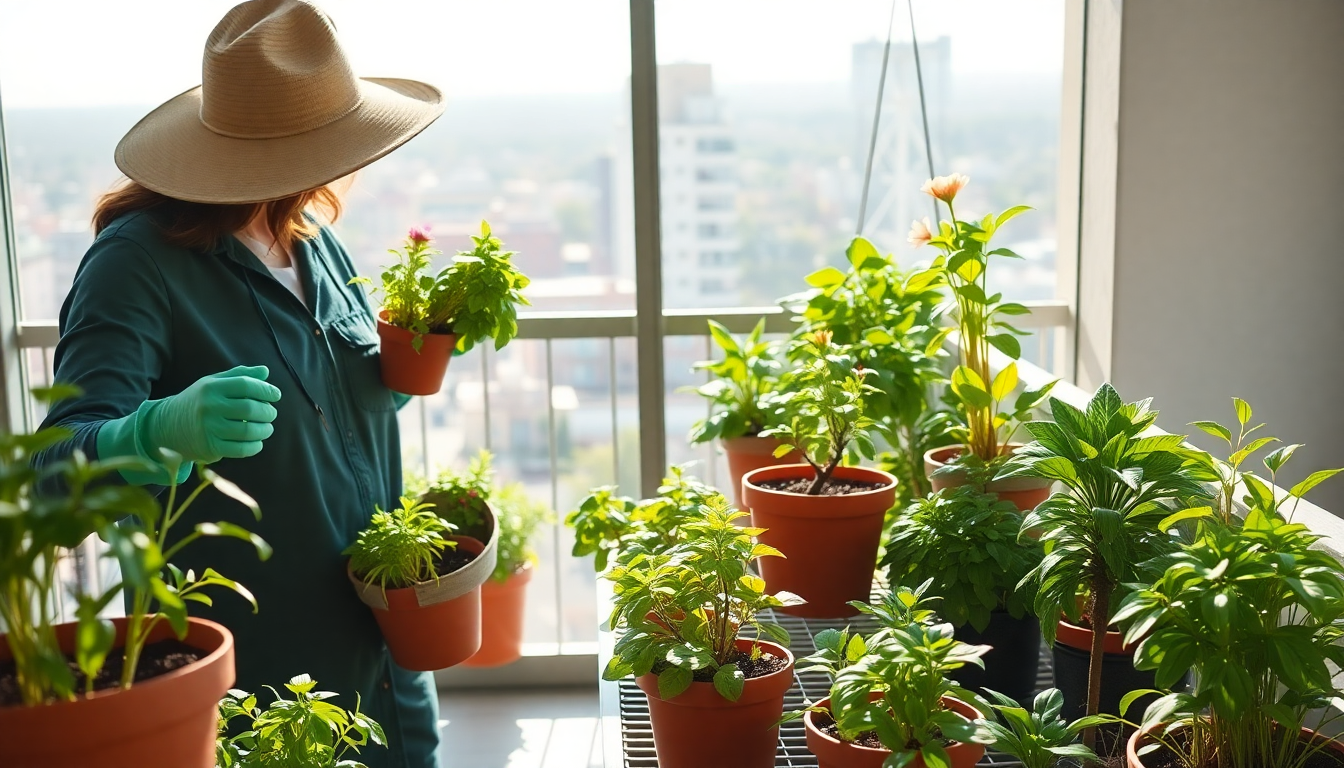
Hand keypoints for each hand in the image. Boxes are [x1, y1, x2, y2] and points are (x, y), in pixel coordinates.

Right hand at [140, 365, 281, 463]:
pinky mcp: (210, 447)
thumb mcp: (213, 383)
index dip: (266, 390)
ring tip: (267, 428)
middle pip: (250, 408)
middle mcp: (209, 406)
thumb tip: (265, 372)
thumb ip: (239, 376)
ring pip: (249, 431)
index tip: (276, 395)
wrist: (166, 427)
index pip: (246, 385)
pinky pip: (241, 449)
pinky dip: (255, 446)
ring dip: (265, 430)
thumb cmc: (198, 402)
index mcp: (211, 387)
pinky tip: (257, 442)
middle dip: (268, 412)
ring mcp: (209, 428)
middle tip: (271, 414)